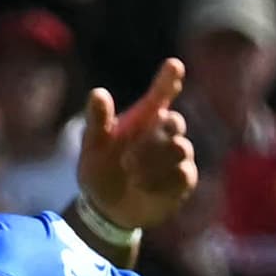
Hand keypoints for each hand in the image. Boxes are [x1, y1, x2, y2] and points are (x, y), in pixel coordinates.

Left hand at [77, 60, 198, 235]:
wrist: (108, 209)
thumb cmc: (100, 169)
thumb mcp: (92, 146)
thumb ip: (97, 120)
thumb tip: (99, 93)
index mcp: (143, 118)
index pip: (161, 93)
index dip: (169, 79)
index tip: (174, 65)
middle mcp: (164, 134)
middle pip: (176, 122)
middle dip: (155, 138)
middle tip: (127, 160)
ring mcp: (177, 157)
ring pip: (181, 149)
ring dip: (154, 163)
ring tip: (131, 175)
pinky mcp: (184, 180)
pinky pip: (183, 174)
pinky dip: (161, 181)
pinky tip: (143, 187)